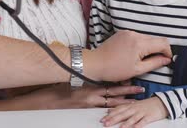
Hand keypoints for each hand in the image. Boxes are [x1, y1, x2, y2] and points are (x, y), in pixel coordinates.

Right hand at [14, 83, 145, 109]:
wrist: (46, 100)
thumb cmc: (57, 89)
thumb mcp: (72, 80)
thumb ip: (83, 78)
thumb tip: (91, 73)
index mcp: (89, 84)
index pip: (108, 82)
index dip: (121, 81)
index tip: (132, 78)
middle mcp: (90, 94)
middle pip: (113, 92)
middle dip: (127, 91)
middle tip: (141, 89)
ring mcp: (88, 104)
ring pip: (110, 103)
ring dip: (123, 102)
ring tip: (135, 102)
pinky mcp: (85, 110)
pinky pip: (100, 110)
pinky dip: (110, 110)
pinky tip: (119, 112)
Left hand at [87, 30, 171, 81]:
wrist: (95, 63)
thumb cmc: (115, 70)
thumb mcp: (138, 70)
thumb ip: (155, 63)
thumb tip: (167, 59)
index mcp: (140, 43)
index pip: (163, 42)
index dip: (168, 52)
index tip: (166, 60)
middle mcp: (135, 34)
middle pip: (155, 39)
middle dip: (158, 50)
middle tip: (155, 62)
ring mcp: (128, 32)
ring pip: (146, 38)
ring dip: (149, 47)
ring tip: (142, 59)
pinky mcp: (122, 33)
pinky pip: (137, 37)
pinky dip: (140, 44)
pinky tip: (134, 54)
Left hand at [101, 96, 168, 127]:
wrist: (160, 102)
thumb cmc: (145, 105)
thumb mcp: (132, 105)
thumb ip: (121, 108)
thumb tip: (109, 110)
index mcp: (130, 106)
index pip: (118, 110)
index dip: (110, 115)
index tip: (102, 119)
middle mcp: (134, 108)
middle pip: (123, 114)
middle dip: (114, 119)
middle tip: (106, 124)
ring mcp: (142, 112)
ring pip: (133, 118)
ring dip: (126, 123)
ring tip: (120, 127)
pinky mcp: (149, 117)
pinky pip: (144, 121)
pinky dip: (139, 125)